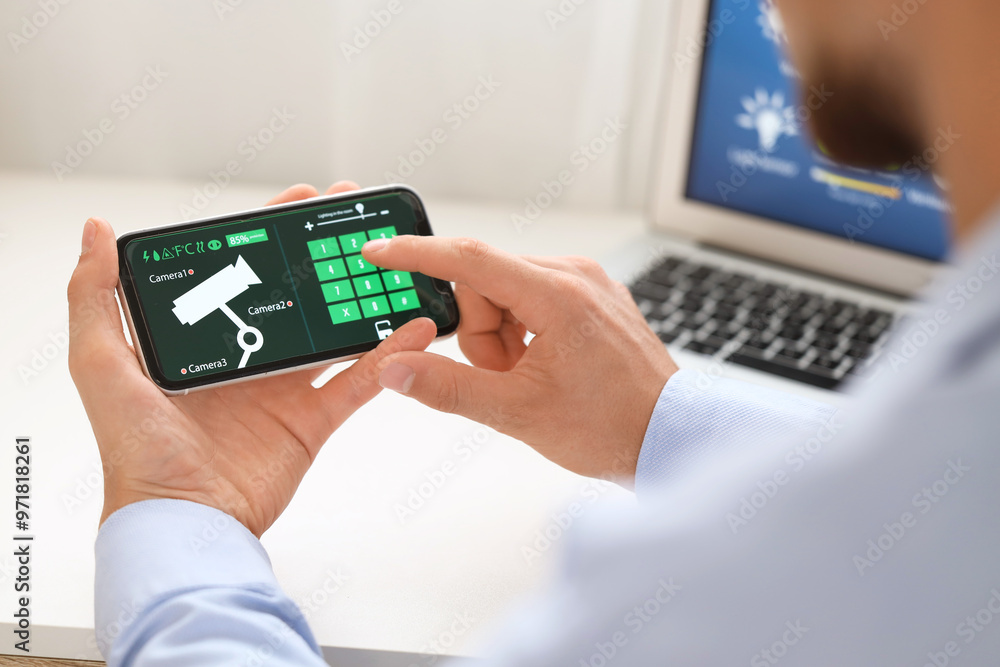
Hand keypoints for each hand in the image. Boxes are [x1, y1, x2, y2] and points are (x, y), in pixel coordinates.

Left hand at [68, 182, 436, 536]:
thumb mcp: (101, 363)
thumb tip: (98, 231)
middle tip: (354, 220)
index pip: (240, 272)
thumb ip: (97, 296)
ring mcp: (283, 389)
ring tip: (389, 263)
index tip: (300, 202)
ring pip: (331, 332)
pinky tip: (412, 326)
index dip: (269, 234)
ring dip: (359, 297)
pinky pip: (359, 381)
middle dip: (323, 255)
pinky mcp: (312, 420)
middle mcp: (245, 359)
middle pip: (293, 294)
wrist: (182, 520)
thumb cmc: (135, 450)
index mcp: (202, 340)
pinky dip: (389, 354)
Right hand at [363, 236, 677, 481]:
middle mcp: (575, 275)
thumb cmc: (610, 427)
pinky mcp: (592, 296)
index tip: (379, 251)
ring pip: (507, 293)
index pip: (470, 258)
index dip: (417, 254)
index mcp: (558, 295)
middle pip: (485, 284)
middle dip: (481, 333)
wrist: (668, 437)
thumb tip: (396, 369)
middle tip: (505, 375)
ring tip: (530, 377)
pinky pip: (533, 299)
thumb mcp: (517, 413)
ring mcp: (587, 283)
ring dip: (503, 337)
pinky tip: (543, 366)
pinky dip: (524, 332)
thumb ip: (448, 388)